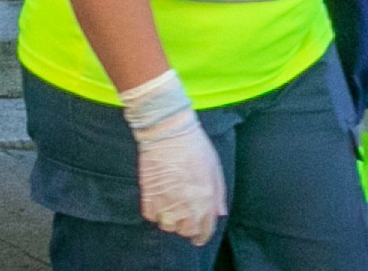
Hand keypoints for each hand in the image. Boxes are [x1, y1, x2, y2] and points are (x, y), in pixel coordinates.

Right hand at [119, 70, 226, 246]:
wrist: (168, 132)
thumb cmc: (195, 147)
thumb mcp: (215, 169)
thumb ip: (218, 194)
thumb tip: (219, 213)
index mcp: (206, 199)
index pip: (205, 230)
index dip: (202, 235)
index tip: (198, 236)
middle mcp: (187, 205)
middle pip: (185, 231)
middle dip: (186, 227)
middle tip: (184, 217)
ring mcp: (167, 202)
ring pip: (167, 226)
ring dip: (169, 220)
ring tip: (171, 206)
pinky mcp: (149, 196)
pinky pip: (151, 216)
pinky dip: (155, 211)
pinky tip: (159, 200)